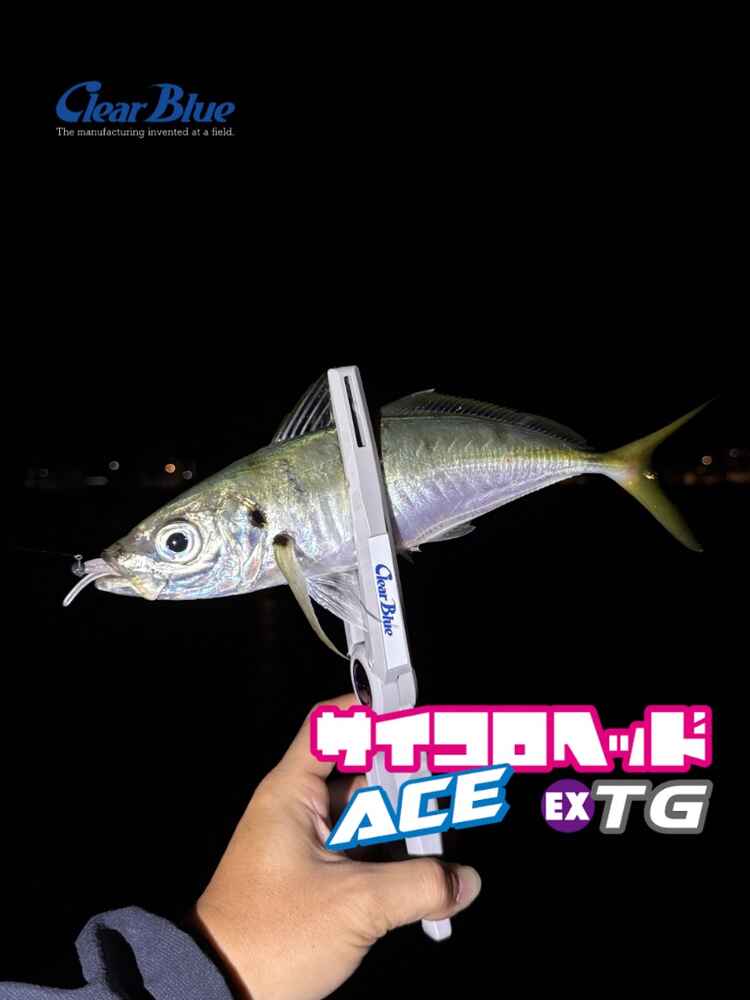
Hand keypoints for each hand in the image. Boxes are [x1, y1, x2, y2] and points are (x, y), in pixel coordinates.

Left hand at [190, 693, 481, 998]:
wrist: (223, 992)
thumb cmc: (268, 939)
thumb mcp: (354, 905)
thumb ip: (418, 885)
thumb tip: (463, 879)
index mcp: (291, 794)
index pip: (330, 726)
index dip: (370, 711)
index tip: (412, 710)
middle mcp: (298, 810)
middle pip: (360, 771)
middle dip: (406, 775)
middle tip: (449, 779)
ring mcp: (308, 844)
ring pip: (366, 814)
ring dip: (403, 821)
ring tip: (446, 829)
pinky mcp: (316, 876)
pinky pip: (363, 850)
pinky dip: (393, 855)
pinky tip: (427, 871)